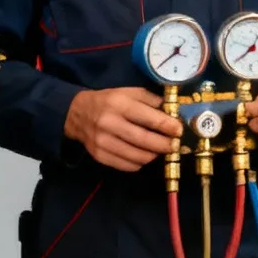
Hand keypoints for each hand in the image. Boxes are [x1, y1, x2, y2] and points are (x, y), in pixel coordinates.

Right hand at [65, 87, 182, 170]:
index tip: (179, 131)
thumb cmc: (109, 101)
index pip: (148, 118)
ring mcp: (103, 142)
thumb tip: (173, 113)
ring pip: (138, 156)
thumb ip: (151, 100)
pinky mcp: (99, 156)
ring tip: (159, 150)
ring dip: (154, 155)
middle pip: (144, 140)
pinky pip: (128, 165)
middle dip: (164, 145)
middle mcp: (109, 123)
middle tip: (174, 145)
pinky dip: (140, 162)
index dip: (167, 126)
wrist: (77, 114)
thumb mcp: (129, 92)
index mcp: (118, 104)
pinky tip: (143, 155)